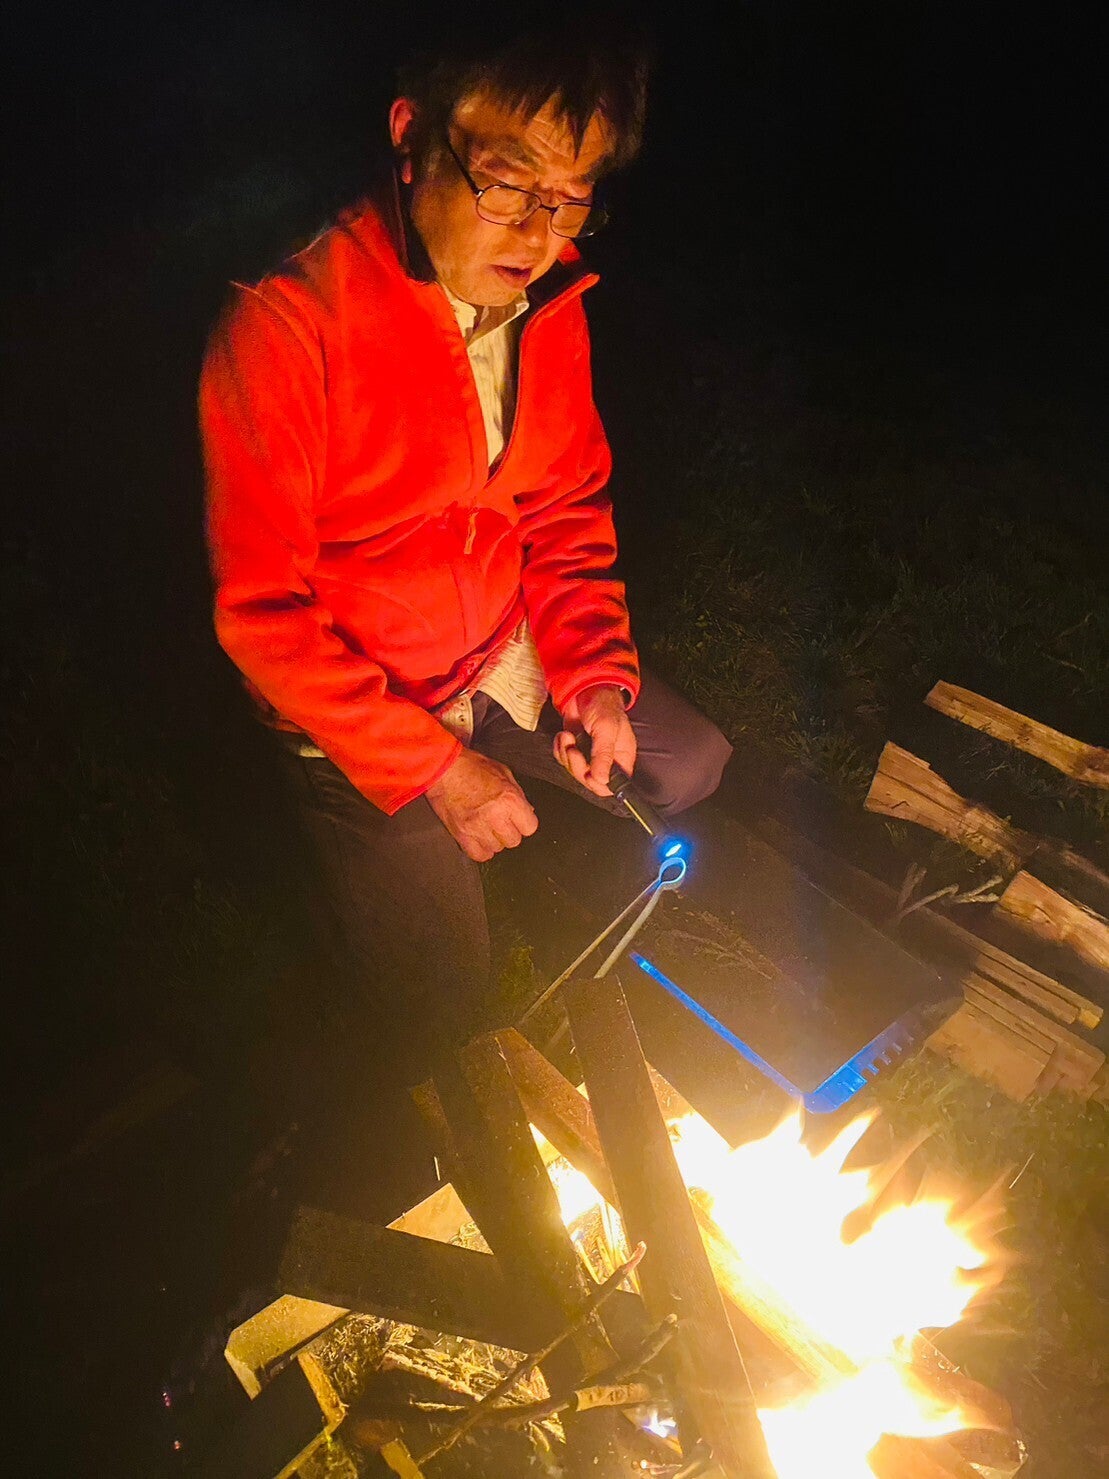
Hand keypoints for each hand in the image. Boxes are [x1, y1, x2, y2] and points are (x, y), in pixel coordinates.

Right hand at [425, 749, 537, 861]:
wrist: (443, 770)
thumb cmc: (471, 766)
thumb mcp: (503, 772)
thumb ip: (518, 794)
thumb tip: (527, 811)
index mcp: (509, 799)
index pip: (530, 827)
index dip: (524, 822)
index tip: (518, 819)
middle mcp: (495, 816)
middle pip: (514, 841)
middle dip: (509, 831)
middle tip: (500, 821)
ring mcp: (477, 828)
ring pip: (497, 848)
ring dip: (494, 839)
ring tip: (486, 825)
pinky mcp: (462, 835)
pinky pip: (479, 855)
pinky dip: (481, 849)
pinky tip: (479, 837)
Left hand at [554, 683, 636, 797]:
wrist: (584, 687)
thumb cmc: (603, 704)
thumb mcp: (606, 729)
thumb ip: (604, 755)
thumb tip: (602, 780)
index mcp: (621, 757)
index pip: (613, 785)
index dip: (598, 784)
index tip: (588, 774)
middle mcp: (606, 759)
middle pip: (590, 780)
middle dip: (577, 766)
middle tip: (573, 749)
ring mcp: (589, 754)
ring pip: (574, 770)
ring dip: (566, 755)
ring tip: (568, 736)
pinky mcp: (574, 747)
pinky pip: (563, 759)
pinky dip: (559, 749)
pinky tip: (564, 734)